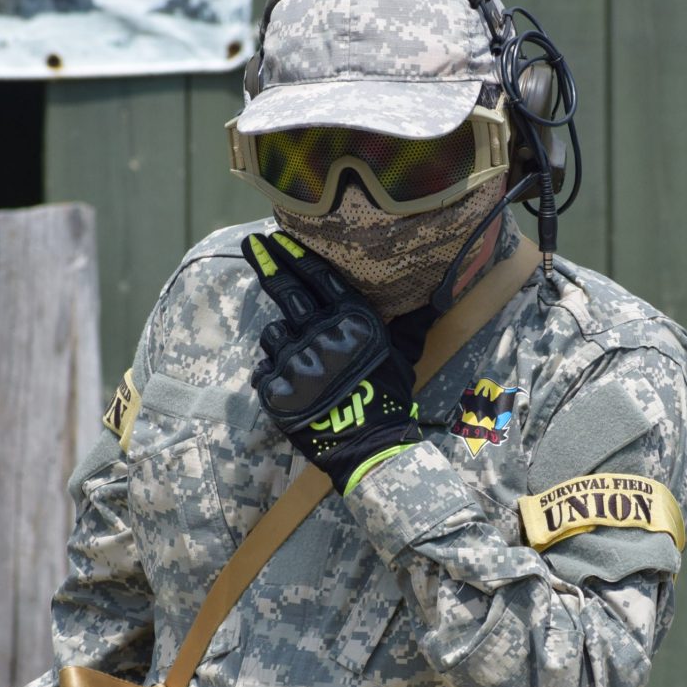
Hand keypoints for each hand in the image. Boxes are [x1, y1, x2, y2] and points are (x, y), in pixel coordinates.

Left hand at [243, 231, 422, 493]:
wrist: (370, 447)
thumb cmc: (389, 398)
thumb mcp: (403, 354)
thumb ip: (407, 322)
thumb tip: (435, 295)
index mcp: (352, 320)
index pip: (317, 277)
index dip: (295, 255)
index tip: (276, 238)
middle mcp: (321, 333)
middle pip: (286, 291)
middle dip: (267, 263)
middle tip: (252, 244)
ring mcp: (295, 360)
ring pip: (273, 334)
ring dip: (281, 340)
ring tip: (297, 358)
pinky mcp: (276, 388)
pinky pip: (263, 370)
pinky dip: (272, 374)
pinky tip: (288, 384)